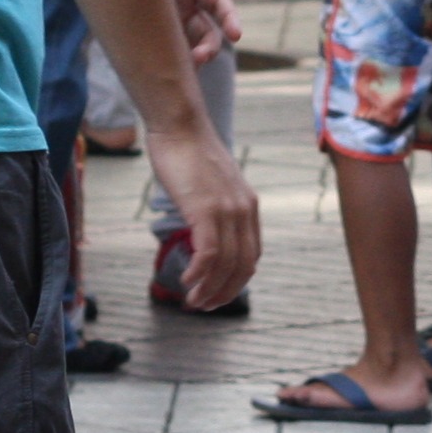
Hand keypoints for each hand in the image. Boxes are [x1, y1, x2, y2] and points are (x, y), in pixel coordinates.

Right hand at [145, 120, 259, 307]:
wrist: (180, 126)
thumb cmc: (188, 153)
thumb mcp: (211, 185)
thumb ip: (214, 207)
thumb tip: (202, 229)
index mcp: (248, 206)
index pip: (251, 255)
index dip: (236, 280)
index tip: (217, 293)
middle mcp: (244, 211)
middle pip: (243, 266)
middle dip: (225, 292)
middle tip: (204, 306)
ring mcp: (227, 210)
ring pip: (226, 265)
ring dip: (209, 289)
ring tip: (193, 301)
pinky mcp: (206, 210)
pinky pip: (208, 254)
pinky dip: (199, 273)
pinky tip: (187, 280)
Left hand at [167, 0, 240, 67]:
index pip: (220, 4)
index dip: (230, 19)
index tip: (235, 35)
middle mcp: (189, 11)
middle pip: (209, 34)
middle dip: (208, 49)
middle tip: (198, 58)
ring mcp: (174, 27)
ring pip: (192, 49)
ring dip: (192, 61)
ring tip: (179, 70)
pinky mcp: (158, 40)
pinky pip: (171, 56)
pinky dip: (173, 65)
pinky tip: (162, 71)